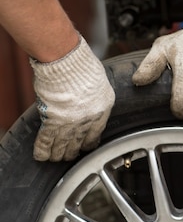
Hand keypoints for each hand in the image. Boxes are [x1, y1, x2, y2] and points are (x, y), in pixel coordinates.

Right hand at [30, 35, 114, 160]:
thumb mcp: (100, 83)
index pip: (96, 133)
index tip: (86, 147)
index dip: (89, 142)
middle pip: (79, 142)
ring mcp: (71, 121)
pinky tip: (41, 156)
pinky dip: (43, 149)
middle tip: (68, 156)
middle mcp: (88, 119)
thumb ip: (95, 97)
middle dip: (72, 151)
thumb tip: (89, 101)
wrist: (67, 62)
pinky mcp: (53, 119)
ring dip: (57, 153)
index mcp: (103, 109)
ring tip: (54, 159)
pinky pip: (47, 139)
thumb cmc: (82, 65)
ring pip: (63, 144)